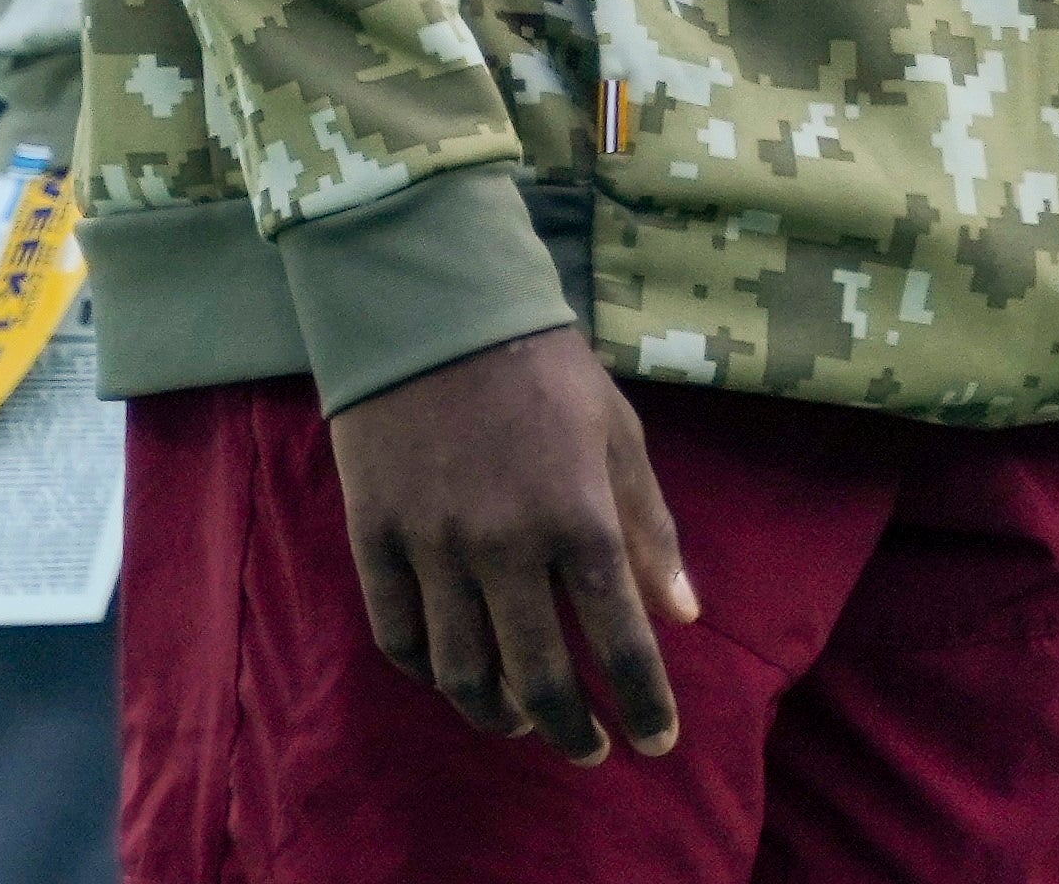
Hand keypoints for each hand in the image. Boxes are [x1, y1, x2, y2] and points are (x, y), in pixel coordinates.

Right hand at [324, 326, 696, 760]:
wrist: (435, 308)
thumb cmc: (544, 368)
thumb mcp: (618, 435)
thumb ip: (650, 529)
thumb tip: (683, 614)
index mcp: (578, 516)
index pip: (619, 642)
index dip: (644, 702)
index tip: (656, 742)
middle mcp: (506, 545)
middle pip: (538, 678)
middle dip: (570, 729)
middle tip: (588, 750)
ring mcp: (433, 546)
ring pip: (463, 671)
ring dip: (499, 715)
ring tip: (524, 725)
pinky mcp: (374, 538)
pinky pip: (399, 636)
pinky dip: (431, 673)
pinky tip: (456, 679)